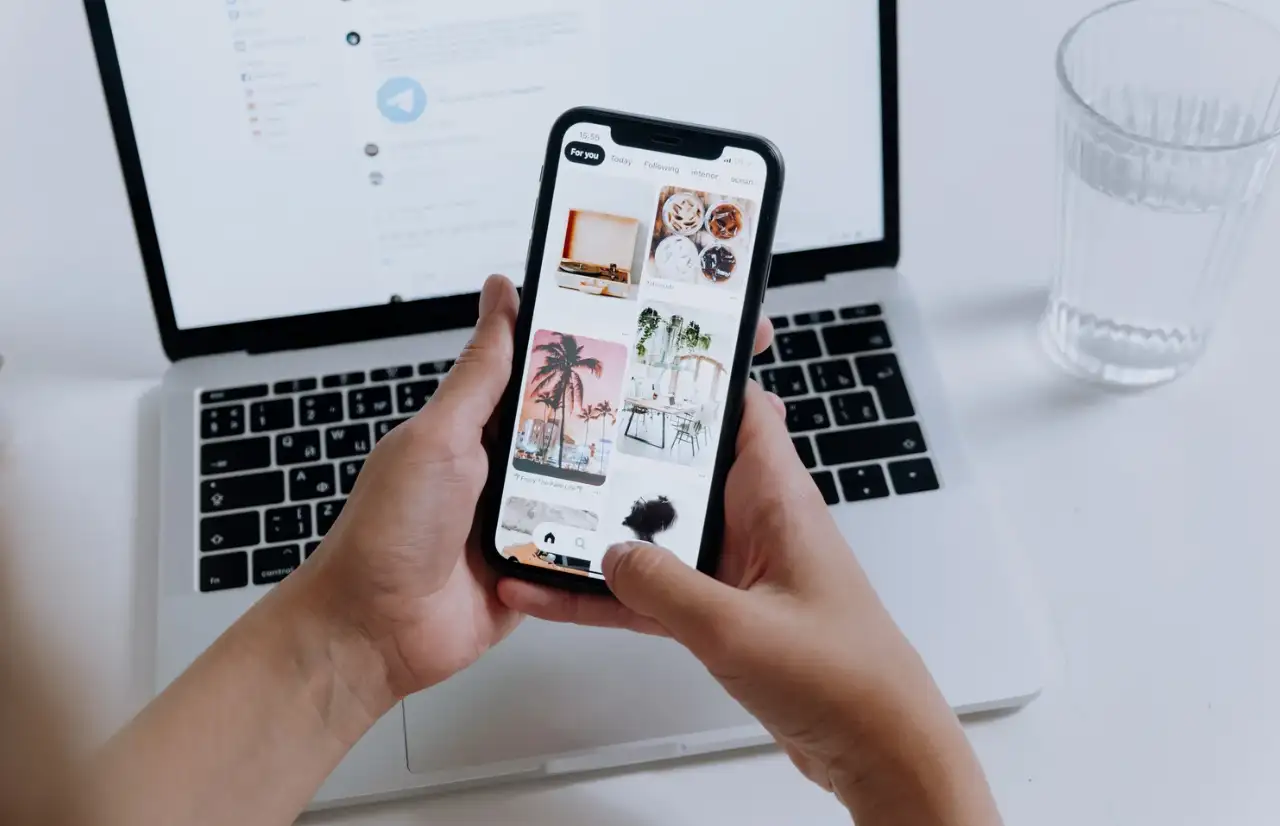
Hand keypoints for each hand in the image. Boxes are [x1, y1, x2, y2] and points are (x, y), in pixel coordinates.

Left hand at [289, 277, 774, 702]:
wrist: (375, 631)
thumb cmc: (388, 530)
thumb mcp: (439, 436)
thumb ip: (479, 373)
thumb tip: (499, 296)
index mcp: (475, 428)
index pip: (537, 375)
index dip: (576, 351)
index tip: (626, 324)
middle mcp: (502, 471)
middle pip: (574, 434)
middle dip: (612, 421)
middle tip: (669, 396)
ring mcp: (522, 521)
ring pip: (588, 490)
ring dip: (614, 484)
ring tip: (670, 457)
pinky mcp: (539, 569)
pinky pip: (584, 549)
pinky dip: (604, 542)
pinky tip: (639, 526)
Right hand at [499, 384, 999, 823]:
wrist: (876, 747)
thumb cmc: (847, 678)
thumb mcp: (739, 626)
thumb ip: (665, 587)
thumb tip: (609, 556)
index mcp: (777, 498)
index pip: (739, 408)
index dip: (694, 377)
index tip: (638, 357)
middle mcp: (756, 521)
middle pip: (678, 468)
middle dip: (621, 456)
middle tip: (557, 440)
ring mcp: (736, 567)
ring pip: (656, 534)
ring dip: (603, 534)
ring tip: (538, 525)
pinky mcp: (722, 610)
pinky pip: (653, 590)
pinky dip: (609, 595)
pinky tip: (559, 597)